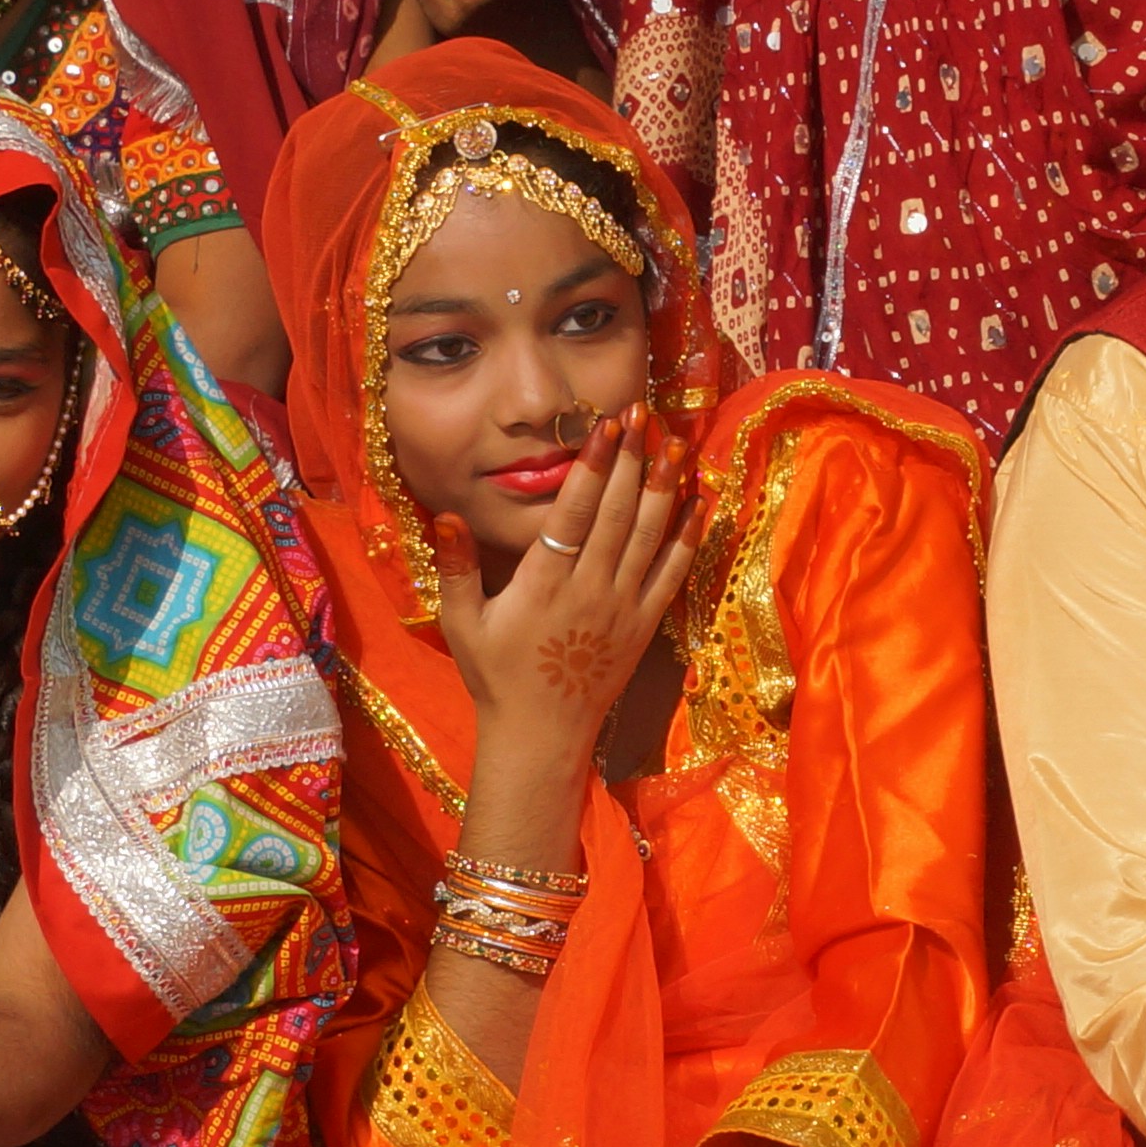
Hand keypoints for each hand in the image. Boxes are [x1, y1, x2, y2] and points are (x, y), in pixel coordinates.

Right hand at [426, 417, 701, 766]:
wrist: (540, 732)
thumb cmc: (496, 675)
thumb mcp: (462, 622)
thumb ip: (456, 567)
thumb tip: (445, 514)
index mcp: (543, 584)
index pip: (575, 512)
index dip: (594, 465)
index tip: (606, 425)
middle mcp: (589, 589)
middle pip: (620, 513)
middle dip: (633, 459)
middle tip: (643, 413)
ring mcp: (623, 607)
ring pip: (651, 536)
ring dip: (667, 487)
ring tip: (677, 443)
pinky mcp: (646, 625)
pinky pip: (673, 573)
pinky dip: (689, 536)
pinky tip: (699, 502)